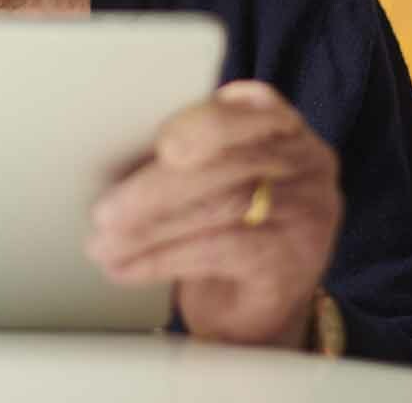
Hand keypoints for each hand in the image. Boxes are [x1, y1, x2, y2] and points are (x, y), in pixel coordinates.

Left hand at [86, 80, 341, 347]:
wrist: (255, 303)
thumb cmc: (222, 224)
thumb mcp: (212, 177)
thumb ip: (187, 153)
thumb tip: (115, 154)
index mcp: (283, 127)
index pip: (255, 107)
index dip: (209, 122)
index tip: (165, 144)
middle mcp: (307, 164)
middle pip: (230, 164)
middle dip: (158, 187)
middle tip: (104, 212)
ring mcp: (308, 213)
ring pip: (222, 208)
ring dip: (151, 228)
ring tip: (103, 244)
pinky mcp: (293, 261)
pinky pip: (221, 252)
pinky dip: (164, 259)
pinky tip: (128, 268)